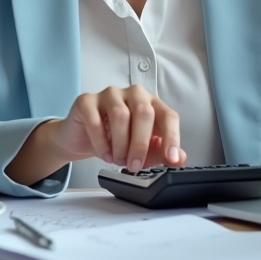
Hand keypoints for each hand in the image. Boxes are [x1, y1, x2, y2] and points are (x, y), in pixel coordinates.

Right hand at [54, 85, 186, 172]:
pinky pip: (96, 121)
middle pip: (144, 113)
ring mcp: (109, 94)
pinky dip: (101, 143)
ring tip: (117, 159)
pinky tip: (104, 153)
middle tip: (134, 165)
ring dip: (120, 145)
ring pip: (121, 116)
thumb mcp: (141, 150)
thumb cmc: (114, 140)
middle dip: (140, 145)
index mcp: (151, 103)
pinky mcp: (87, 101)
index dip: (172, 137)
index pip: (168, 116)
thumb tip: (179, 158)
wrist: (81, 139)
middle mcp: (133, 94)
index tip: (171, 158)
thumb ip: (160, 152)